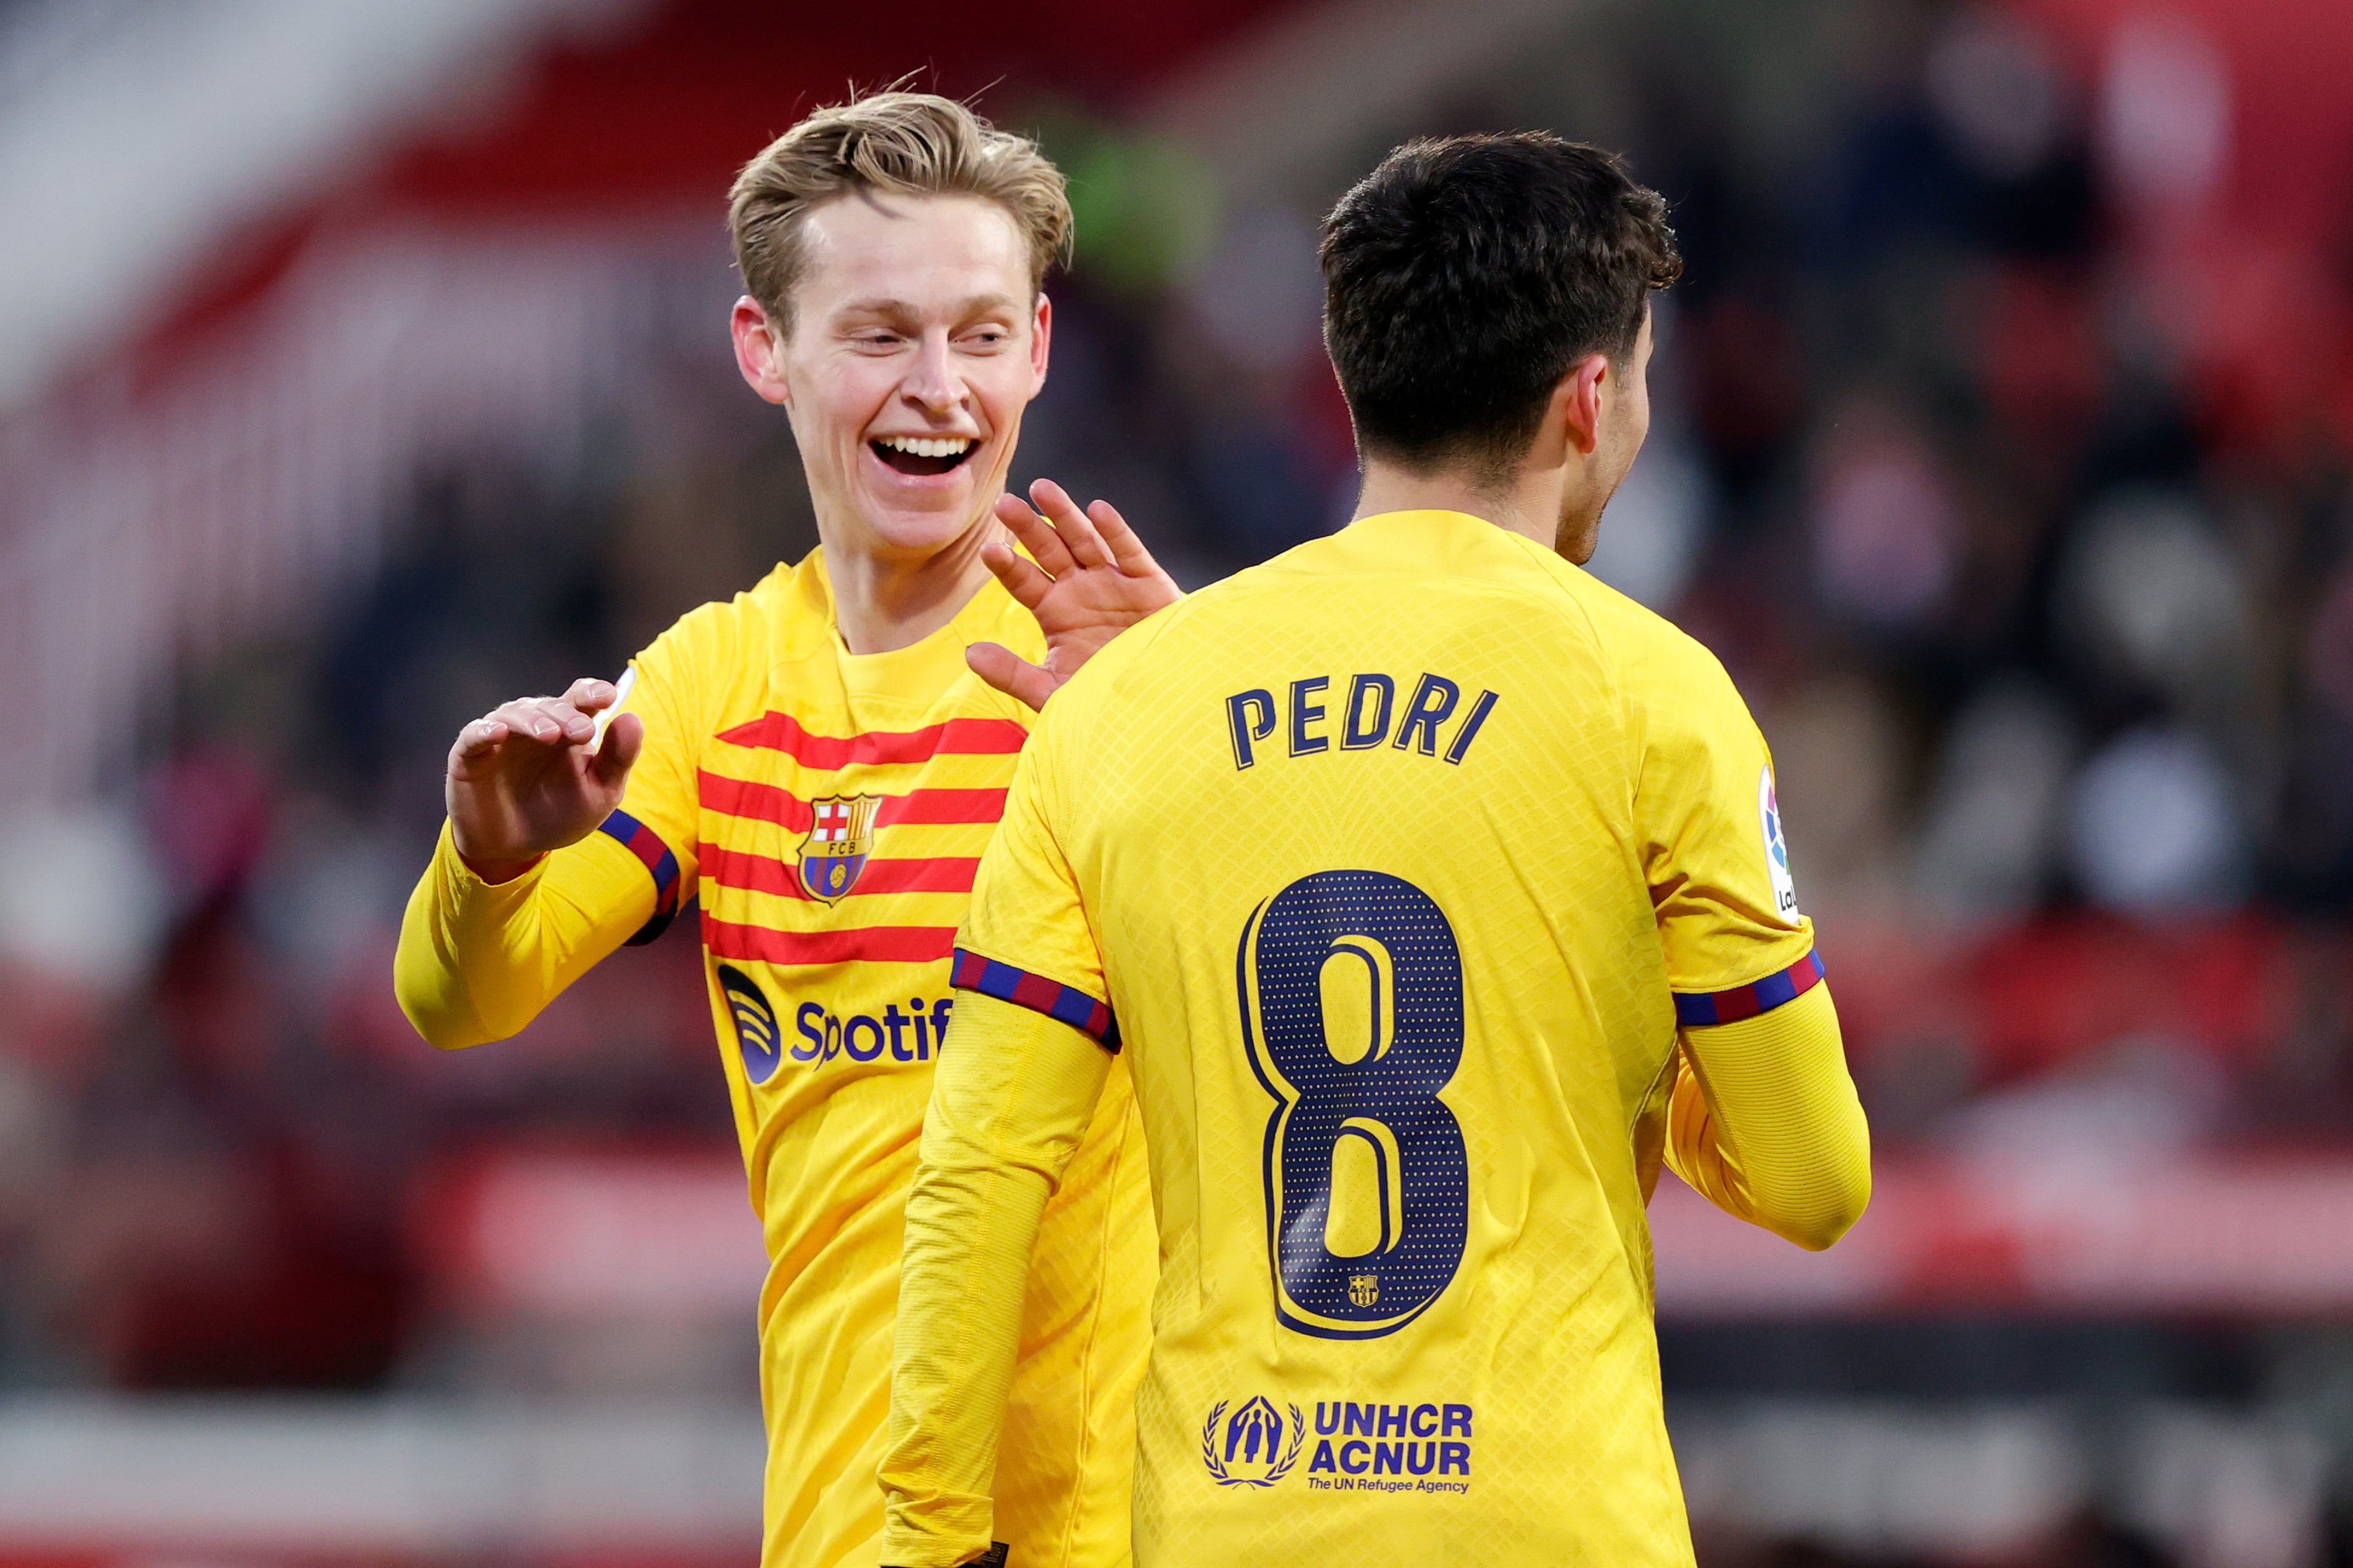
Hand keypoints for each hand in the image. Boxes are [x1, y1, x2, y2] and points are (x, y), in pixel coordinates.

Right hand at [445, 677, 642, 882]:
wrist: (517, 848)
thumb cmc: (561, 814)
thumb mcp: (600, 792)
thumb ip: (618, 758)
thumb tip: (632, 717)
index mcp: (567, 730)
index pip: (579, 699)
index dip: (591, 692)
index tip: (609, 695)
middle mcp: (533, 726)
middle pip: (549, 705)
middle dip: (566, 714)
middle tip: (583, 731)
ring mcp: (501, 738)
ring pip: (514, 713)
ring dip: (532, 720)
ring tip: (550, 735)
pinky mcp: (469, 755)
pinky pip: (474, 735)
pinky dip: (485, 730)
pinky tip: (499, 733)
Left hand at [968, 479, 1181, 711]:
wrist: (1159, 708)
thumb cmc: (1105, 702)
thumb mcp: (1053, 693)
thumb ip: (1012, 674)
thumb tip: (970, 652)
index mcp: (1055, 612)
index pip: (1023, 581)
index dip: (1007, 566)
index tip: (989, 550)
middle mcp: (1081, 591)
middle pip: (1048, 551)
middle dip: (1027, 527)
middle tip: (1004, 503)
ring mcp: (1114, 583)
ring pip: (1084, 541)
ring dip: (1064, 516)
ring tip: (1042, 489)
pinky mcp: (1149, 585)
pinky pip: (1130, 553)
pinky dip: (1115, 533)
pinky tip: (1097, 511)